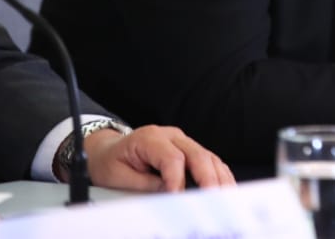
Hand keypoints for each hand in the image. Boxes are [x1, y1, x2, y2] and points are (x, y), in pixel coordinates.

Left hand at [83, 125, 234, 191]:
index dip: (179, 179)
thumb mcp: (118, 177)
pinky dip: (219, 174)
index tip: (180, 199)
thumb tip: (169, 194)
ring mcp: (182, 141)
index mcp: (150, 138)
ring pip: (208, 157)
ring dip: (219, 177)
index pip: (172, 158)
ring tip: (227, 197)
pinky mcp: (189, 150)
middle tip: (214, 200)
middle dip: (208, 178)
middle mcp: (171, 135)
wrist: (107, 151)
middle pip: (197, 154)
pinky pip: (209, 160)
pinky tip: (226, 188)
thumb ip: (144, 184)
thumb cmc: (111, 163)